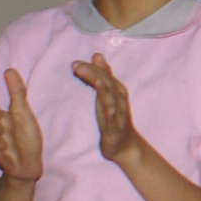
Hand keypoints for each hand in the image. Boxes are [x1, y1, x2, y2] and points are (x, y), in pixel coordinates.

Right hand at [0, 69, 45, 183]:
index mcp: (3, 122)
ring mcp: (5, 150)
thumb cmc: (24, 137)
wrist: (29, 164)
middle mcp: (1, 136)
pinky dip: (1, 158)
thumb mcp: (23, 112)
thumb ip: (17, 92)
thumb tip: (9, 69)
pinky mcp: (12, 164)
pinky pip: (6, 162)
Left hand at [71, 55, 145, 169]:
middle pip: (107, 83)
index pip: (104, 75)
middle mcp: (119, 100)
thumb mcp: (107, 95)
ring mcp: (118, 114)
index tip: (76, 63)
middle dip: (94, 72)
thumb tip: (97, 55)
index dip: (92, 67)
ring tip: (92, 77)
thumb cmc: (113, 118)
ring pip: (111, 97)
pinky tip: (108, 108)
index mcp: (116, 90)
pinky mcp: (115, 129)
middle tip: (76, 65)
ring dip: (102, 87)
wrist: (124, 145)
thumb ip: (103, 75)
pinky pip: (114, 119)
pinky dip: (112, 112)